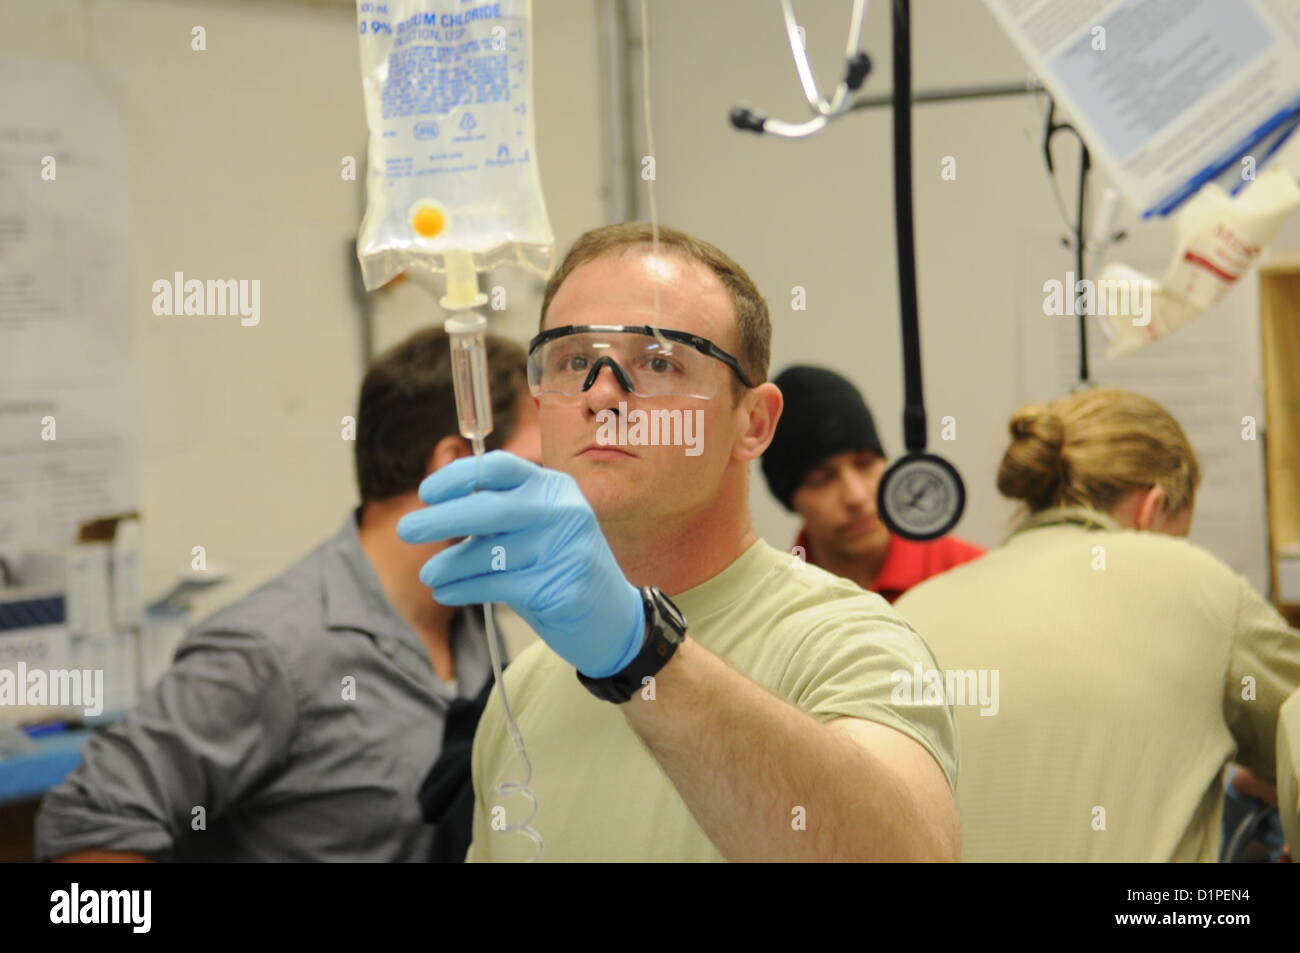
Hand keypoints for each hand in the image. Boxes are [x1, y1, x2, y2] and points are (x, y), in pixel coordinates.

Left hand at [396, 452, 644, 677]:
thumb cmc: (560, 569)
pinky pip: (496, 584)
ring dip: (449, 565)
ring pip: (488, 553)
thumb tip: (438, 507)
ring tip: (431, 575)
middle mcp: (564, 511)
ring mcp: (565, 548)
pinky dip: (463, 588)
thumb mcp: (538, 529)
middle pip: (489, 509)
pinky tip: (448, 591)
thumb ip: (499, 514)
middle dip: (441, 519)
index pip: (500, 468)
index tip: (426, 492)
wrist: (613, 620)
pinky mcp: (560, 586)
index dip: (459, 476)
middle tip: (407, 529)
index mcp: (554, 487)